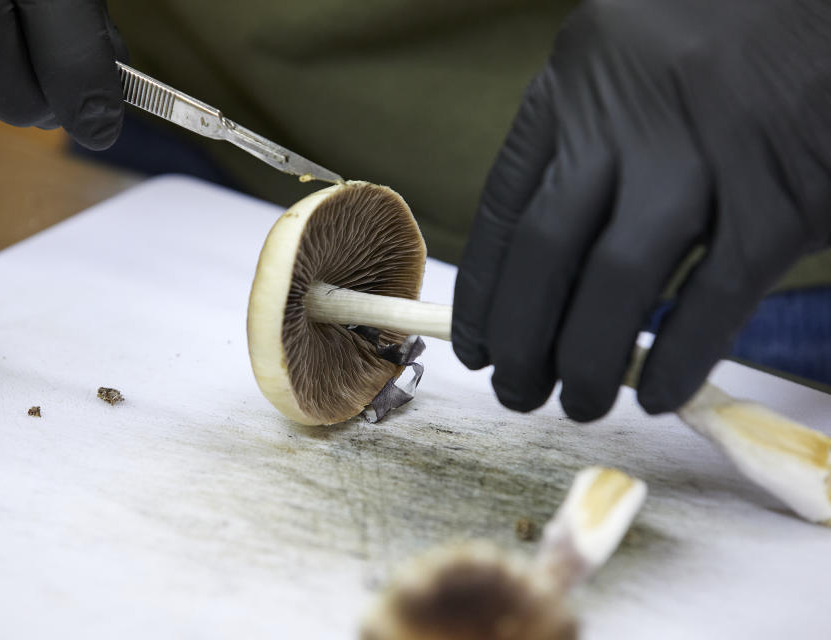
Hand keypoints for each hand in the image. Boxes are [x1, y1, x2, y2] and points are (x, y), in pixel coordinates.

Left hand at [452, 0, 830, 420]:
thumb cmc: (717, 42)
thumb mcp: (620, 71)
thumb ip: (581, 151)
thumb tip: (543, 271)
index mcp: (574, 88)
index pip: (505, 211)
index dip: (484, 295)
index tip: (479, 349)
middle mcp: (627, 118)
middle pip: (547, 253)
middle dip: (522, 341)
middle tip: (518, 393)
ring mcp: (705, 154)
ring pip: (618, 282)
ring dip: (587, 359)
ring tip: (579, 402)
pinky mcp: (781, 194)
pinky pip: (714, 296)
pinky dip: (679, 357)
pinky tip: (654, 394)